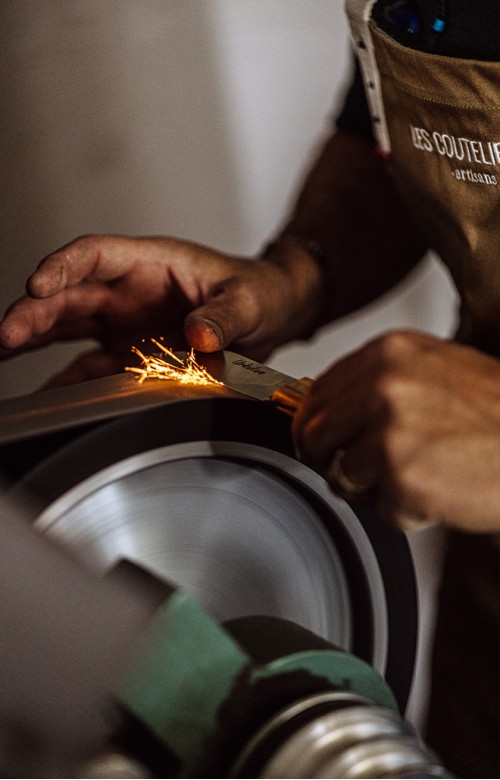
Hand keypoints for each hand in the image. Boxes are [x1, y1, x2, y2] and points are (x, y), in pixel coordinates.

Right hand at [0, 234, 320, 385]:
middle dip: (34, 311)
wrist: (272, 315)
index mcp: (151, 263)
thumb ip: (224, 317)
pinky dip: (66, 380)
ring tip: (3, 351)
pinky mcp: (129, 352)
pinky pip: (90, 365)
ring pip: (67, 325)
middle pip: (69, 293)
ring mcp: (125, 322)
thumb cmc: (260, 292)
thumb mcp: (248, 301)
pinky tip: (44, 394)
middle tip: (7, 334)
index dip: (62, 266)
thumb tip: (200, 335)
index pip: (94, 254)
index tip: (38, 284)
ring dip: (34, 338)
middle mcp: (129, 290)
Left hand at [293, 330, 499, 532]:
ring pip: (341, 476)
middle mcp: (384, 385)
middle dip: (331, 461)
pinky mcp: (406, 477)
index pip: (316, 394)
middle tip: (362, 473)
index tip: (324, 443)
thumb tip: (327, 408)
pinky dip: (408, 513)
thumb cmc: (497, 415)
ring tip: (420, 477)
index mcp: (389, 354)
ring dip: (374, 489)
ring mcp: (392, 431)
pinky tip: (442, 492)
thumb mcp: (436, 372)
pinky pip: (381, 510)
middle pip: (314, 435)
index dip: (316, 427)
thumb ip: (378, 382)